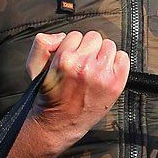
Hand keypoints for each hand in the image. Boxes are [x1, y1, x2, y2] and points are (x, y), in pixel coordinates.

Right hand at [0, 30, 129, 157]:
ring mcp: (101, 75)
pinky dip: (117, 62)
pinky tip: (106, 73)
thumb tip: (62, 36)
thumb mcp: (33, 66)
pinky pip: (123, 57)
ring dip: (102, 55)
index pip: (76, 35)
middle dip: (89, 48)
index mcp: (64, 59)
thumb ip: (42, 44)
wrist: (59, 123)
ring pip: (109, 45)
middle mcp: (84, 65)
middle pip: (94, 37)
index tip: (72, 58)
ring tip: (94, 69)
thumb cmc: (48, 95)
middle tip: (83, 64)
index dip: (73, 46)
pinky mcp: (115, 83)